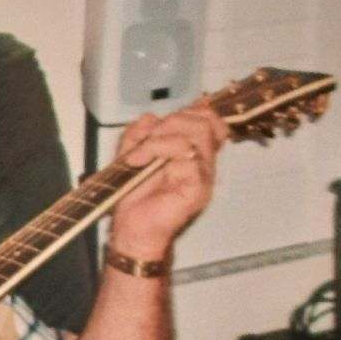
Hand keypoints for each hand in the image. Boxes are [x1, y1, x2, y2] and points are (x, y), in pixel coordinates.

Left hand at [109, 100, 228, 258]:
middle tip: (144, 142)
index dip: (190, 111)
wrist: (131, 228)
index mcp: (192, 152)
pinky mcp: (198, 187)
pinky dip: (159, 151)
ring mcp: (204, 175)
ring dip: (160, 138)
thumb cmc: (134, 196)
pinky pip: (188, 156)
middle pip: (203, 121)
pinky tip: (140, 162)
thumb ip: (139, 134)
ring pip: (196, 135)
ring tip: (139, 155)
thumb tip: (149, 117)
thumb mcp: (131, 155)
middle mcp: (203, 161)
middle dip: (170, 123)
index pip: (209, 120)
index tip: (161, 121)